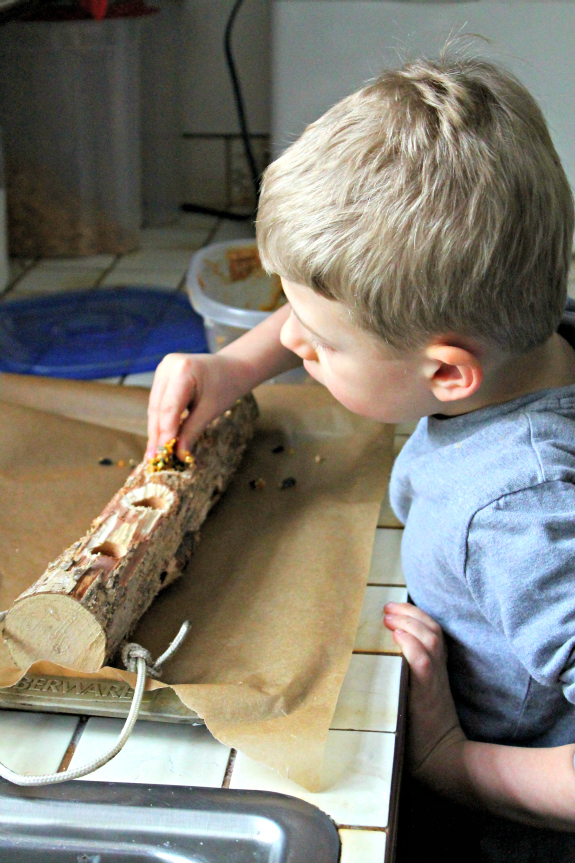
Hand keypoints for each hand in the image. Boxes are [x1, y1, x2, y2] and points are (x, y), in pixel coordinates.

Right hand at [146, 352, 240, 459]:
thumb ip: (191, 432)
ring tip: (154, 455)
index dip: (164, 433)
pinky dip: (161, 420)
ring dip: (156, 430)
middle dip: (156, 435)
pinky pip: (159, 402)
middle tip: (154, 460)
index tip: (161, 456)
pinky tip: (159, 439)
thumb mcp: (210, 411)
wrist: (234, 367)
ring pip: (155, 406)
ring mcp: (163, 369)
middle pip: (158, 407)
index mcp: (182, 370)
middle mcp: (168, 366)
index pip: (169, 408)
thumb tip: (178, 455)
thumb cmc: (226, 387)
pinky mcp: (163, 376)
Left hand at [383, 602, 465, 781]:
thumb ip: (400, 674)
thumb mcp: (411, 693)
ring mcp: (434, 681)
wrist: (440, 758)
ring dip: (409, 623)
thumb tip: (368, 661)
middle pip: (432, 629)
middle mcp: (437, 669)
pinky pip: (424, 664)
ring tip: (389, 616)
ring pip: (431, 640)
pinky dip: (412, 646)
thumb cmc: (419, 728)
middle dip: (409, 612)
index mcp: (435, 667)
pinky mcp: (428, 695)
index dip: (414, 614)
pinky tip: (398, 636)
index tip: (391, 606)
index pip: (431, 630)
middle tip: (386, 607)